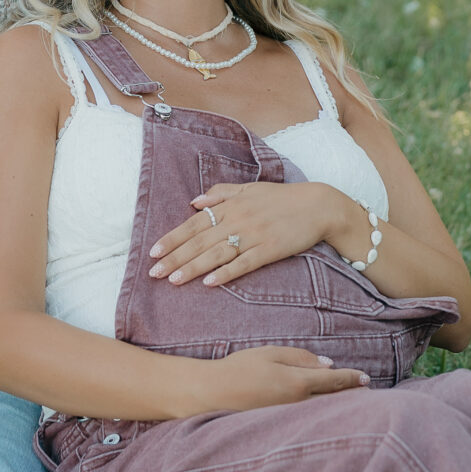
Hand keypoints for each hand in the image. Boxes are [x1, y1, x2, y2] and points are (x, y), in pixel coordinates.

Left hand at [150, 182, 348, 287]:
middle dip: (175, 258)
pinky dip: (226, 273)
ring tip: (173, 281)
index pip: (194, 224)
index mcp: (231, 206)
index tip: (153, 252)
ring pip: (216, 254)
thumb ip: (220, 193)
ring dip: (193, 268)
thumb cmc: (282, 198)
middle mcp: (238, 220)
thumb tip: (194, 202)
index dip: (172, 238)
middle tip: (153, 273)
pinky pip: (244, 264)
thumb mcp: (249, 188)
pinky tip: (210, 282)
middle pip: (200, 242)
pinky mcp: (269, 250)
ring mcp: (253, 236)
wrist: (318, 206)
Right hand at [192, 345, 369, 412]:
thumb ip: (301, 357)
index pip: (335, 382)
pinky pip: (308, 423)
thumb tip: (329, 366)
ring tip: (356, 407)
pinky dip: (322, 418)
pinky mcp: (281, 430)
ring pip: (324, 415)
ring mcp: (290, 420)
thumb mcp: (270, 354)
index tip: (366, 379)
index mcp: (297, 383)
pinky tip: (327, 416)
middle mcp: (298, 405)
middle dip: (353, 398)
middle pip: (335, 402)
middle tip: (370, 395)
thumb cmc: (239, 369)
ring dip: (340, 410)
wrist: (210, 395)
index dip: (353, 379)